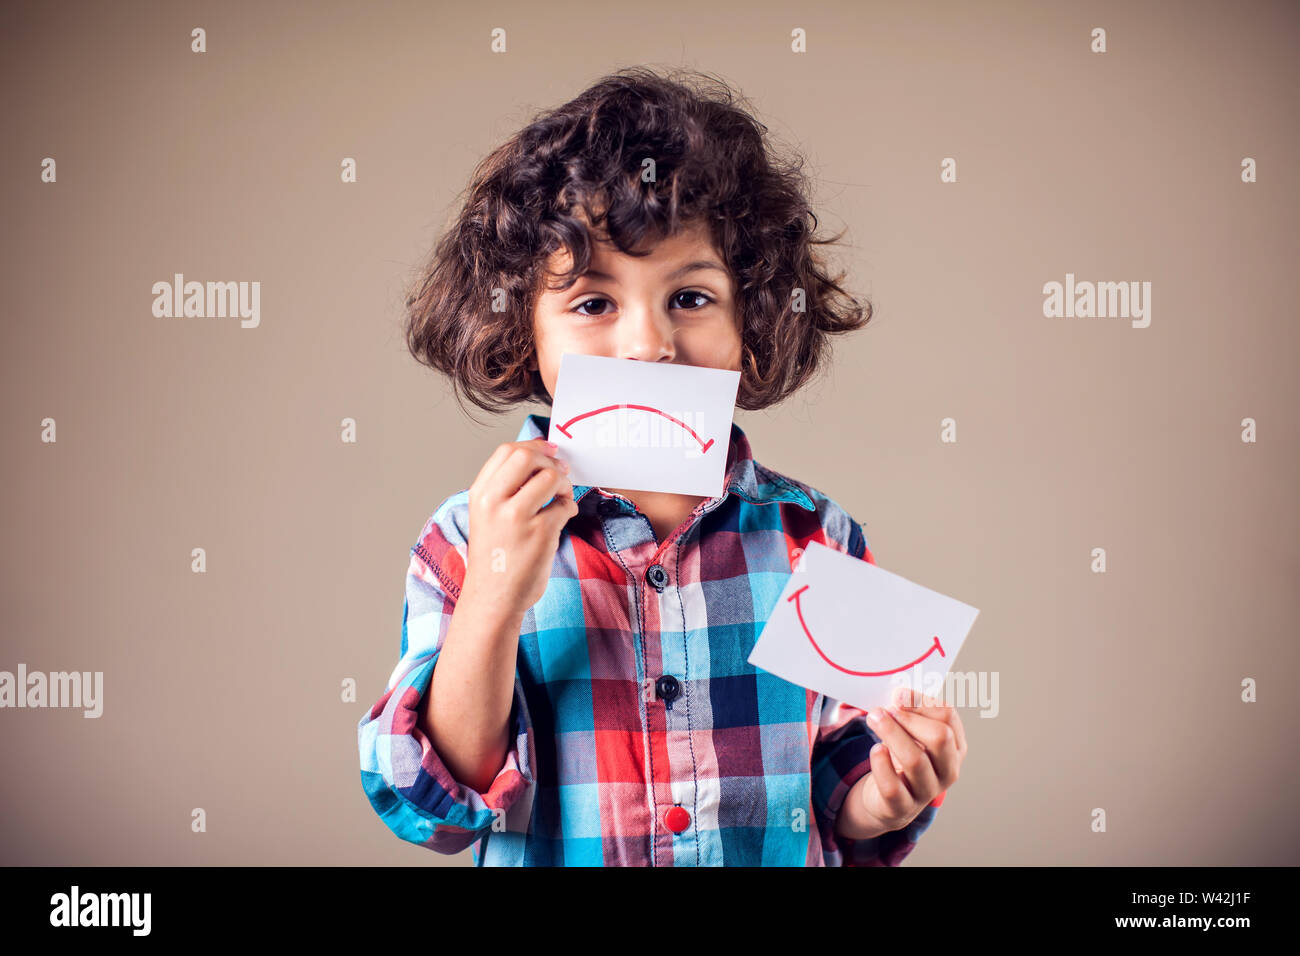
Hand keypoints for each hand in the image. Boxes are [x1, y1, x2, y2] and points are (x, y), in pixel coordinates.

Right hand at [461, 437, 578, 616]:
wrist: (493, 599)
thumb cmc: (495, 557)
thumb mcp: (487, 516)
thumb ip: (506, 488)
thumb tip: (542, 458)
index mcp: (480, 494)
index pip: (506, 451)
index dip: (533, 445)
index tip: (549, 450)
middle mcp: (494, 502)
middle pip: (527, 456)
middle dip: (550, 461)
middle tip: (561, 471)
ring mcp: (516, 517)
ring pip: (551, 477)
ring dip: (564, 484)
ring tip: (562, 498)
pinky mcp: (540, 533)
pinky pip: (565, 505)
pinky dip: (570, 508)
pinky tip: (564, 518)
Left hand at [856, 686, 966, 832]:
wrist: (887, 799)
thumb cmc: (902, 757)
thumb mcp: (911, 734)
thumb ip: (909, 713)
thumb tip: (899, 695)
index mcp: (955, 747)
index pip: (948, 717)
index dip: (921, 702)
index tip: (898, 695)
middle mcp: (948, 770)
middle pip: (940, 738)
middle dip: (909, 718)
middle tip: (884, 709)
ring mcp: (927, 791)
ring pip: (916, 760)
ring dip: (892, 734)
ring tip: (873, 719)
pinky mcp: (902, 807)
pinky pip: (893, 786)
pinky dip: (881, 764)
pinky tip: (875, 750)